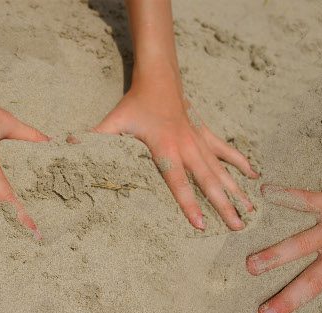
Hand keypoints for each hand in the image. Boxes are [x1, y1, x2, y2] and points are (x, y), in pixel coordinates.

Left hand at [92, 90, 255, 230]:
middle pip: (209, 182)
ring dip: (237, 191)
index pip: (179, 183)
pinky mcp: (206, 136)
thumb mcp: (114, 122)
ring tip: (251, 212)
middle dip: (224, 205)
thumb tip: (67, 147)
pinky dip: (241, 165)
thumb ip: (94, 138)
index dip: (189, 204)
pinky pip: (227, 152)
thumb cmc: (135, 104)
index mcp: (166, 150)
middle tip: (237, 227)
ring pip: (222, 171)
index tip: (201, 224)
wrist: (160, 77)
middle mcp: (188, 148)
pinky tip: (254, 179)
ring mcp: (200, 142)